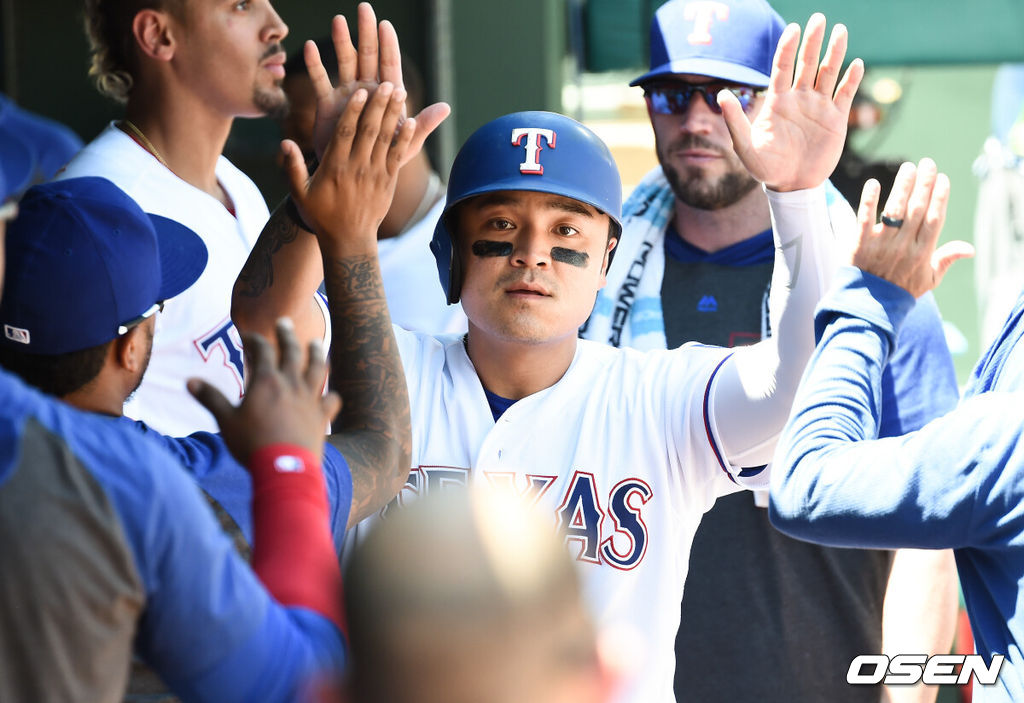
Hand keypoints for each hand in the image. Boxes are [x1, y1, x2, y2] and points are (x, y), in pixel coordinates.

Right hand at [188, 318, 340, 462]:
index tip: (249, 335)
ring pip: (317, 369)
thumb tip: (190, 381)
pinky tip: (330, 394)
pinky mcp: (322, 416)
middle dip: (287, 335)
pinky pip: (331, 400)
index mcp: (267, 382)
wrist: (284, 469)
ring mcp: (310, 399)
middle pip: (292, 352)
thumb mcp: (226, 421)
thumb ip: (210, 398)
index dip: (255, 340)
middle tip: (284, 322)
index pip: (263, 351)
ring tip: (316, 343)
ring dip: (316, 354)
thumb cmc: (252, 444)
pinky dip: (331, 396)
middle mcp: (291, 384)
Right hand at [282, 82, 414, 250]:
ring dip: (394, 115)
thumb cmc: (320, 215)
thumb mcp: (300, 193)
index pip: (345, 132)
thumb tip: (284, 142)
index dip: (354, 111)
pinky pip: (398, 156)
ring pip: (386, 139)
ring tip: (401, 93)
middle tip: (388, 82)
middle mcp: (357, 167)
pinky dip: (405, 139)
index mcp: (335, 166)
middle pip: (369, 131)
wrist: (348, 241)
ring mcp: (375, 174)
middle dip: (379, 105)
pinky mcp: (388, 181)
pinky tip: (412, 122)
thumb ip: (293, 167)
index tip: (360, 91)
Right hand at [306, 3, 449, 165]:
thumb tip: (446, 107)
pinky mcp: (328, 105)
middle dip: (367, 33)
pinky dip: (315, 65)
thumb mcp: (406, 144)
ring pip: (345, 63)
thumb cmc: (385, 158)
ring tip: (338, 20)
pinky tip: (310, 47)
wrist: (358, 177)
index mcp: (388, 97)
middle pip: (368, 56)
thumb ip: (422, 125)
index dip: (389, 46)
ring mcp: (348, 95)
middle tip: (364, 7)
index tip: (386, 25)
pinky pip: (321, 82)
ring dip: (342, 42)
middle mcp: (368, 90)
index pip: (390, 66)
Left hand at [721, 13, 862, 191]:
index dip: (787, 48)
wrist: (790, 186)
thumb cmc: (765, 167)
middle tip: (819, 19)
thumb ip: (735, 121)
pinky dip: (851, 80)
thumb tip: (720, 95)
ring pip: (828, 73)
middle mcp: (799, 98)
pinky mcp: (835, 119)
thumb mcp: (745, 147)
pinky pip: (844, 95)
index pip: (783, 67)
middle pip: (807, 63)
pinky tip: (855, 64)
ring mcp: (819, 107)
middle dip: (813, 41)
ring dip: (835, 53)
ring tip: (841, 31)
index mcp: (778, 101)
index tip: (793, 29)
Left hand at [852, 158, 973, 296]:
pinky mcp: (859, 244)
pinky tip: (874, 183)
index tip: (943, 178)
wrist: (869, 307)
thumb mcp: (929, 279)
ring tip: (908, 167)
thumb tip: (970, 249)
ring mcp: (881, 244)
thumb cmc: (901, 291)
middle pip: (917, 209)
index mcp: (922, 252)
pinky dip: (869, 201)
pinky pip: (864, 219)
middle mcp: (903, 246)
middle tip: (927, 163)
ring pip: (894, 210)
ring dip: (902, 186)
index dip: (940, 197)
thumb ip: (947, 260)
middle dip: (924, 184)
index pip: (935, 219)